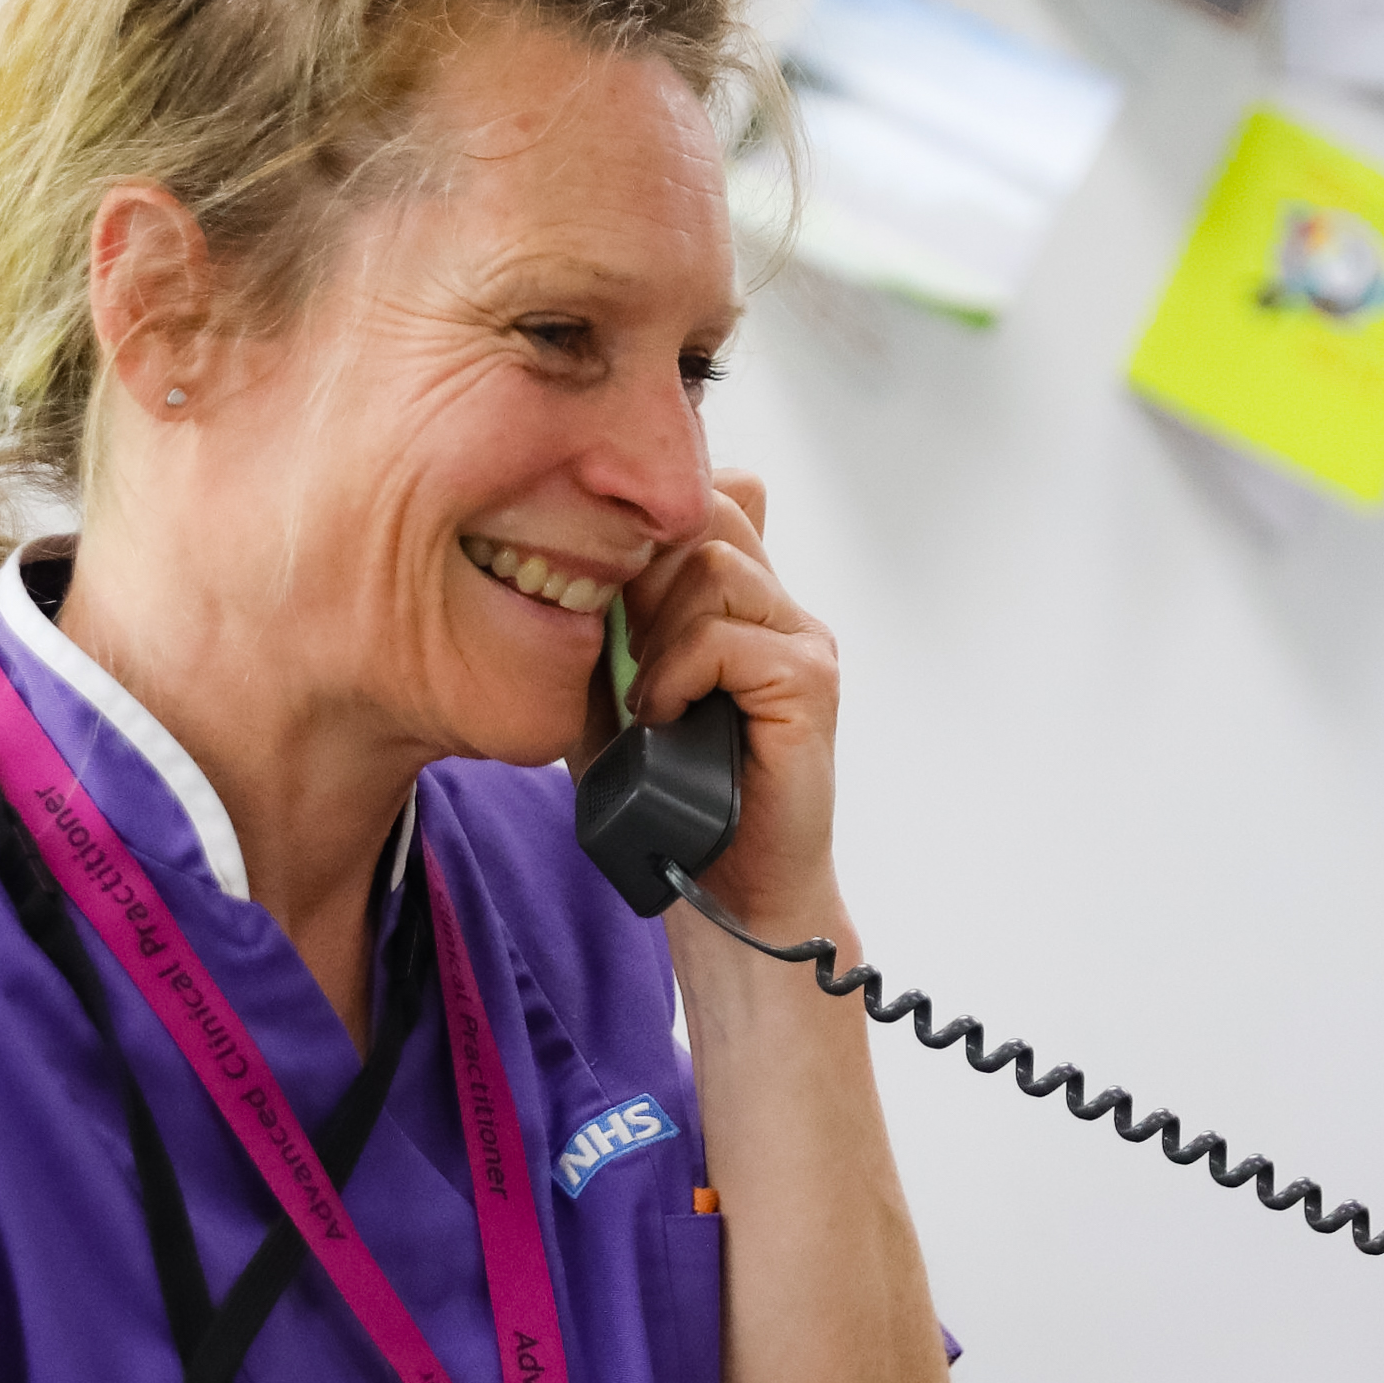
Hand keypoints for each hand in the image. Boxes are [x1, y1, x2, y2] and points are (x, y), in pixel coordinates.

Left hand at [587, 470, 842, 933]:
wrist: (721, 884)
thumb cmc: (667, 792)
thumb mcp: (609, 685)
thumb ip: (605, 615)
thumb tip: (573, 546)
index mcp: (742, 599)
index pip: (703, 499)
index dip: (644, 537)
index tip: (613, 611)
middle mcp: (780, 607)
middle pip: (707, 515)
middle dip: (645, 575)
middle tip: (628, 655)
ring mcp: (802, 639)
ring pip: (713, 568)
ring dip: (659, 632)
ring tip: (648, 697)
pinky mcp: (809, 680)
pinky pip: (727, 635)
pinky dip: (679, 671)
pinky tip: (664, 715)